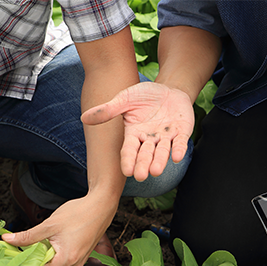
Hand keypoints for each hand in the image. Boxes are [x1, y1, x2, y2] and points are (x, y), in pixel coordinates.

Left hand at [0, 195, 116, 265]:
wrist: (101, 206)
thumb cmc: (78, 214)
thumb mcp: (49, 225)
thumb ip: (28, 235)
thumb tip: (7, 239)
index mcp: (66, 260)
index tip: (13, 265)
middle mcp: (74, 265)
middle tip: (18, 258)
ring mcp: (79, 262)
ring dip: (43, 264)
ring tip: (30, 252)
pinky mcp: (81, 257)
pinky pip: (63, 264)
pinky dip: (53, 260)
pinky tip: (45, 248)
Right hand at [80, 81, 194, 181]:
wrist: (168, 89)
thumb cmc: (144, 96)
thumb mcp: (124, 99)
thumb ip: (108, 110)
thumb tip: (84, 117)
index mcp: (134, 134)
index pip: (130, 150)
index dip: (129, 160)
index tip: (127, 171)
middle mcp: (150, 139)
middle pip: (146, 155)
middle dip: (143, 165)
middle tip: (140, 176)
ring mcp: (166, 137)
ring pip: (163, 152)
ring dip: (160, 161)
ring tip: (156, 171)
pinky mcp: (182, 132)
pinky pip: (180, 143)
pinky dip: (179, 149)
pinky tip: (177, 157)